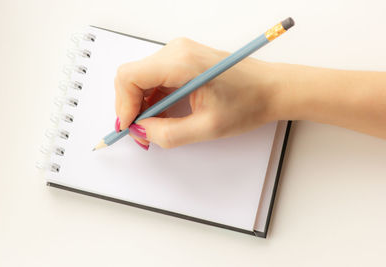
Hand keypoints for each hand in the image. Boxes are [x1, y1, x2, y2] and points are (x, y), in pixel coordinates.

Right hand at [114, 38, 282, 148]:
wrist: (271, 89)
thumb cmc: (249, 101)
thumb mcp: (207, 127)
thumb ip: (168, 134)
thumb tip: (142, 132)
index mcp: (183, 62)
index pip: (130, 76)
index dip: (123, 105)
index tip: (129, 127)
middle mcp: (178, 51)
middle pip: (133, 77)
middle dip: (131, 107)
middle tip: (140, 132)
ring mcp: (180, 53)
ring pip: (143, 78)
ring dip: (142, 104)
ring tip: (153, 127)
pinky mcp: (184, 59)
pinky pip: (156, 77)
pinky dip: (153, 98)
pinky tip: (162, 115)